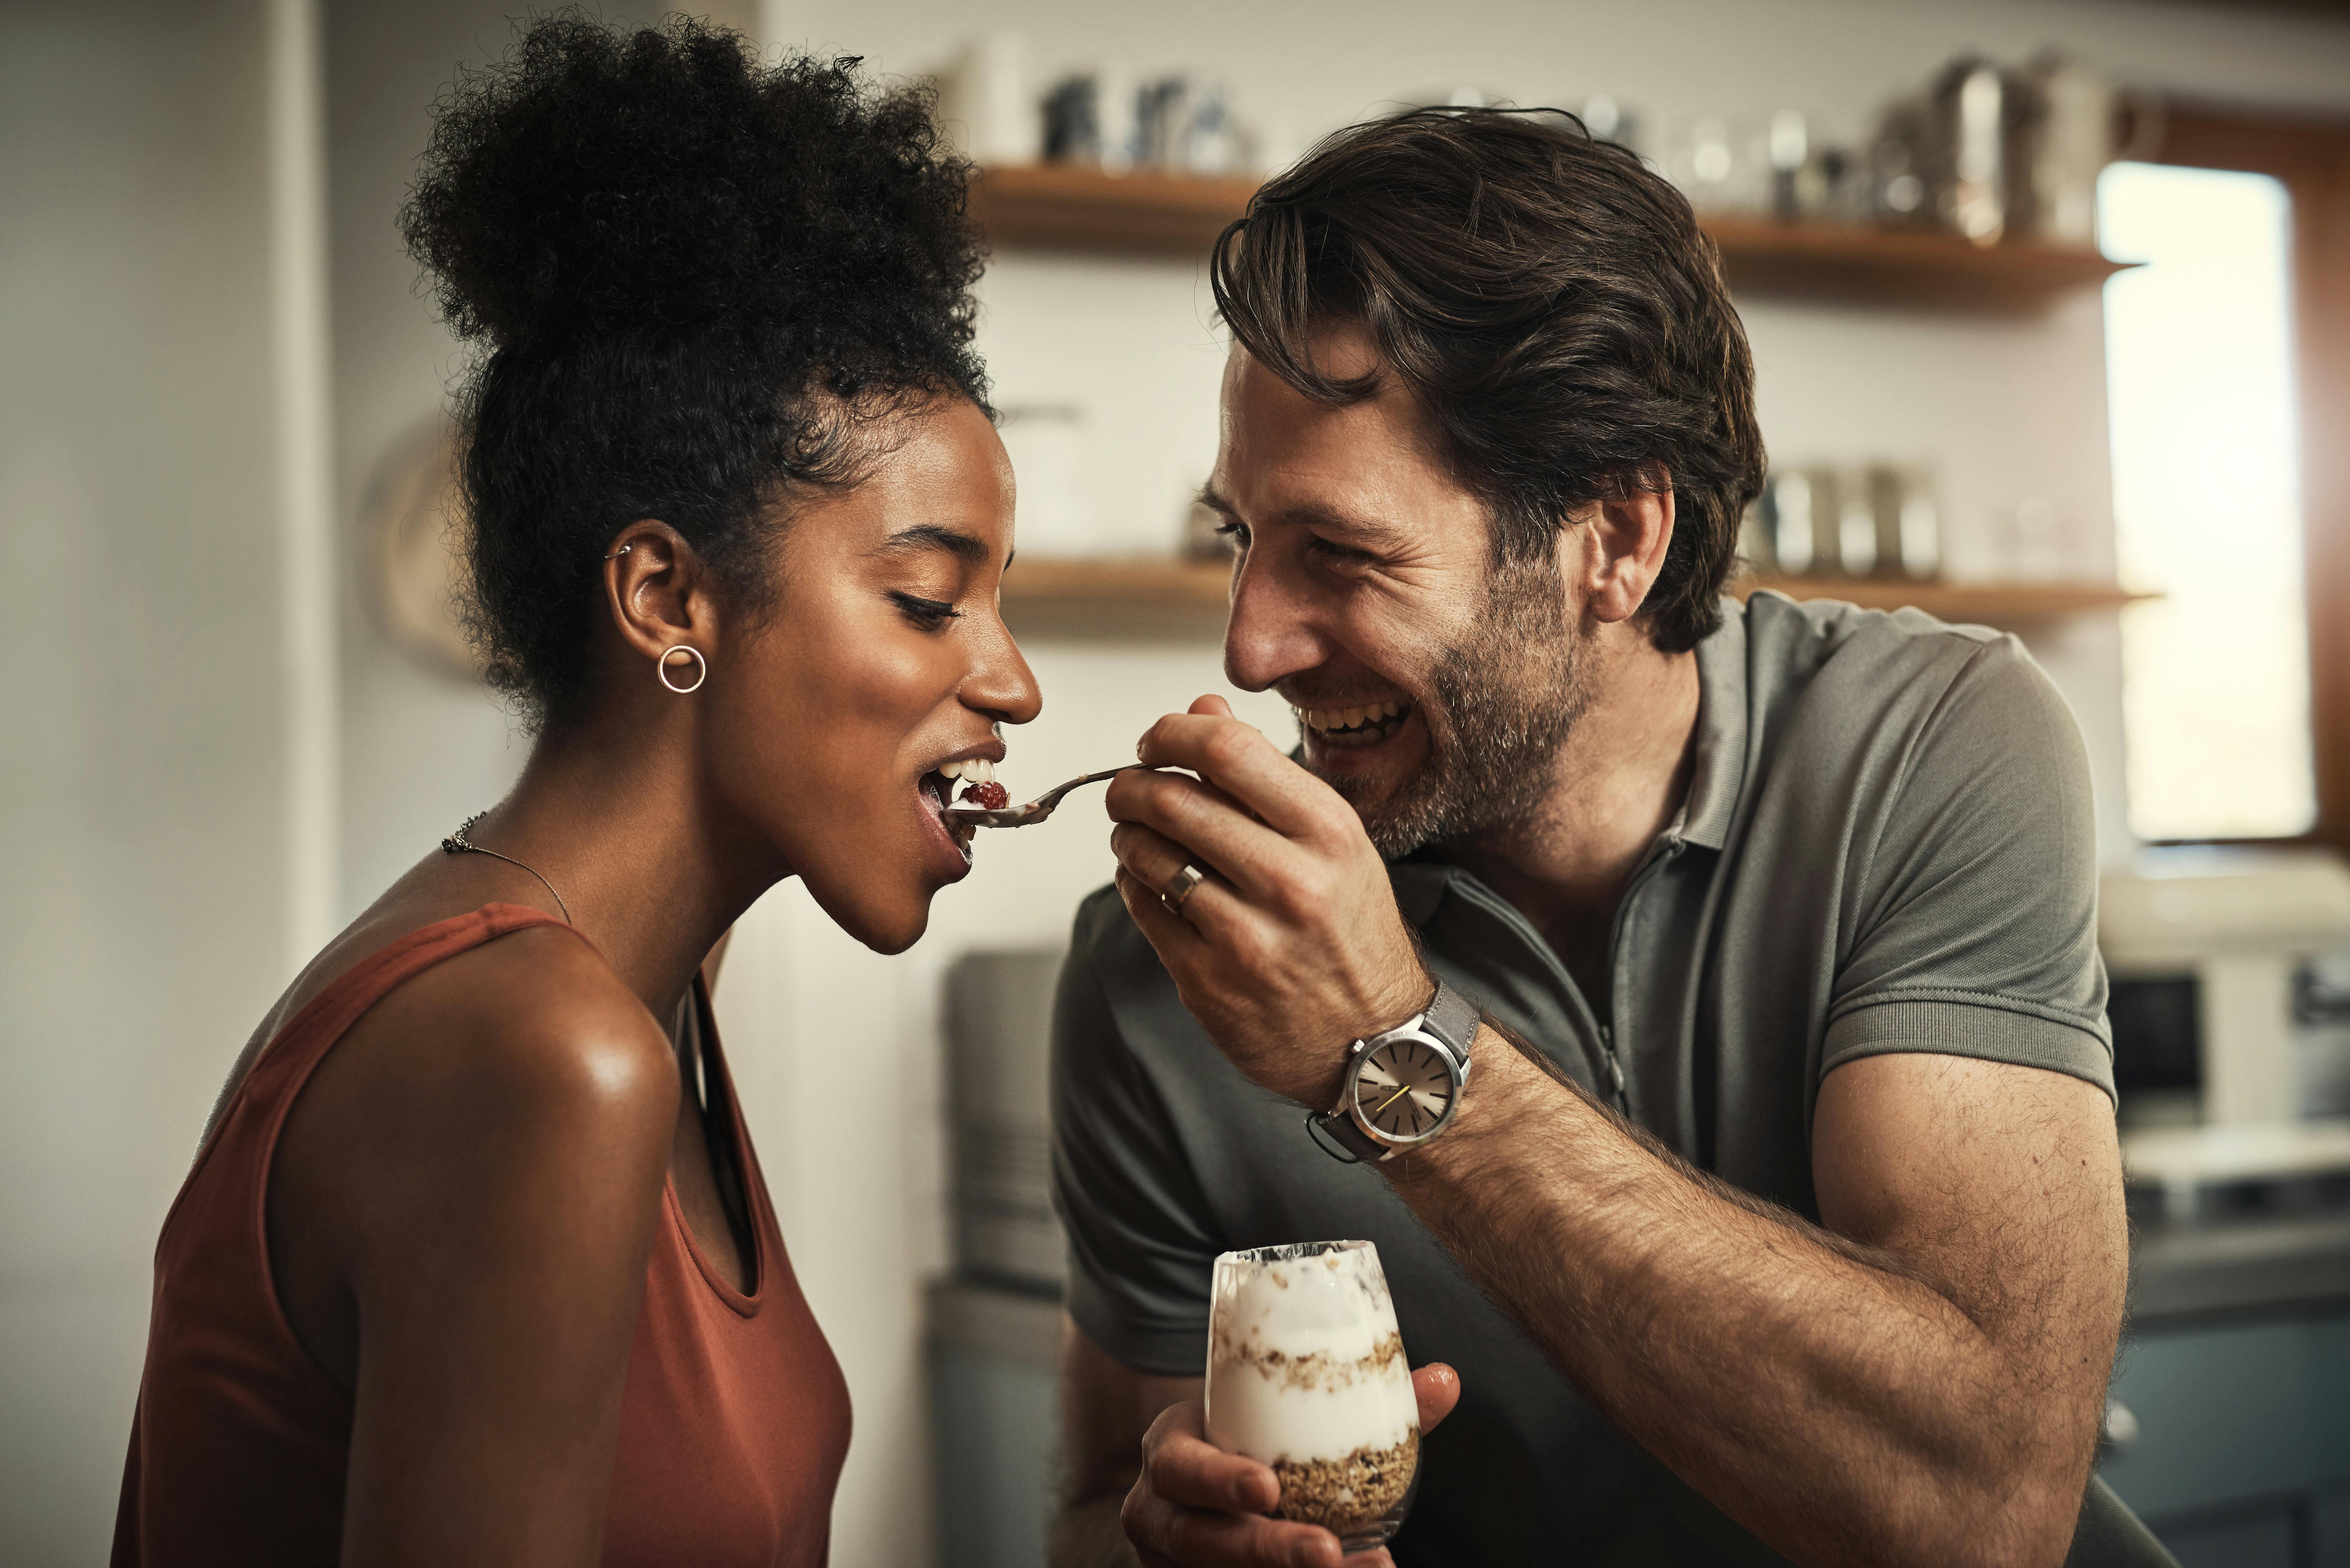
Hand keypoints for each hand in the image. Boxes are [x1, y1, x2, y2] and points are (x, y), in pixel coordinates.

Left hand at [1106, 697, 1428, 1107]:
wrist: (1377, 1042)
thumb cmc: (1351, 931)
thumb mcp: (1332, 843)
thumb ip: (1265, 773)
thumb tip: (1204, 707)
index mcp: (1329, 833)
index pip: (1228, 749)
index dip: (1174, 732)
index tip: (1158, 741)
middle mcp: (1291, 881)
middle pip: (1174, 798)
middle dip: (1134, 783)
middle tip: (1129, 787)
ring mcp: (1247, 937)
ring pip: (1148, 854)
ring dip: (1127, 833)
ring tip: (1136, 834)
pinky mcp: (1208, 983)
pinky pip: (1144, 909)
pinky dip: (1132, 882)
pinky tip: (1147, 879)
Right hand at [1121, 1365, 1461, 1567]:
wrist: (1195, 1488)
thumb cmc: (1245, 1441)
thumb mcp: (1274, 1418)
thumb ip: (1360, 1404)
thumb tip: (1446, 1380)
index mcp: (1170, 1455)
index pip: (1180, 1469)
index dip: (1219, 1480)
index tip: (1269, 1487)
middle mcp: (1161, 1516)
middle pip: (1203, 1543)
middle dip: (1266, 1550)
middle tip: (1327, 1553)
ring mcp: (1173, 1562)